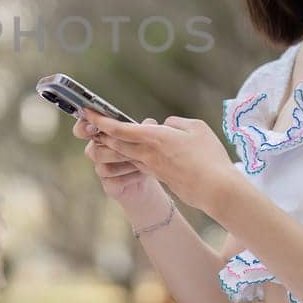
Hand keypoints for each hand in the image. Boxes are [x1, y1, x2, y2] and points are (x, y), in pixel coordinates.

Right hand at [73, 112, 168, 214]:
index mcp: (101, 135)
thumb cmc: (143, 149)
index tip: (93, 126)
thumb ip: (145, 127)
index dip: (83, 128)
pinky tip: (142, 173)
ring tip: (141, 161)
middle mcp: (97, 152)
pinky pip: (114, 182)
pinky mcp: (110, 186)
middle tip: (130, 148)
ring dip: (124, 164)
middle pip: (92, 152)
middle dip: (113, 150)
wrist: (151, 175)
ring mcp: (102, 170)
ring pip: (103, 168)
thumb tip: (149, 122)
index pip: (82, 129)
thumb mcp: (146, 136)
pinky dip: (130, 176)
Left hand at [81, 112, 238, 215]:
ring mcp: (151, 167)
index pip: (119, 129)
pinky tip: (130, 151)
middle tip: (88, 124)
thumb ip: (176, 123)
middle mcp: (147, 153)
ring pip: (124, 155)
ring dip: (111, 146)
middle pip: (115, 143)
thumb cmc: (209, 157)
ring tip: (103, 136)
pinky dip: (128, 155)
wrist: (215, 190)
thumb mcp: (196, 128)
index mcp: (154, 138)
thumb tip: (164, 126)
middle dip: (100, 134)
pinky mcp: (158, 176)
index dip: (101, 121)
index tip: (87, 113)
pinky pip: (136, 163)